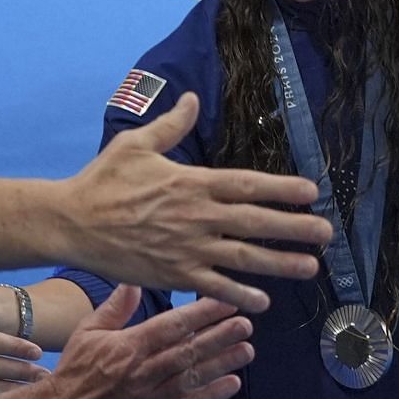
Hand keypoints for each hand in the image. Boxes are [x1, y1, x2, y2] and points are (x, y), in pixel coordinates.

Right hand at [35, 285, 251, 398]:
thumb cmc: (73, 370)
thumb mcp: (87, 332)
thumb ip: (115, 307)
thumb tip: (135, 280)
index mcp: (129, 346)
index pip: (173, 325)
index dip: (203, 313)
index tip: (226, 301)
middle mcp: (144, 370)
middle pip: (190, 350)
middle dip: (221, 335)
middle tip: (246, 323)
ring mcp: (151, 397)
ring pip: (194, 376)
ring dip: (223, 362)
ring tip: (247, 349)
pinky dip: (212, 395)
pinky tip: (232, 383)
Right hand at [61, 94, 328, 310]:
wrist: (71, 223)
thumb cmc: (102, 181)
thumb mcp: (135, 144)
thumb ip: (170, 124)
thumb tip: (191, 98)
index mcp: (191, 183)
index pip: (247, 185)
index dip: (282, 189)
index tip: (312, 192)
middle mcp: (196, 216)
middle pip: (255, 222)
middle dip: (294, 227)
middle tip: (327, 233)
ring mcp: (186, 248)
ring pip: (243, 258)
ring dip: (279, 263)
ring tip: (310, 266)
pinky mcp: (172, 274)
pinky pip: (212, 286)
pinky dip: (238, 295)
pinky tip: (263, 301)